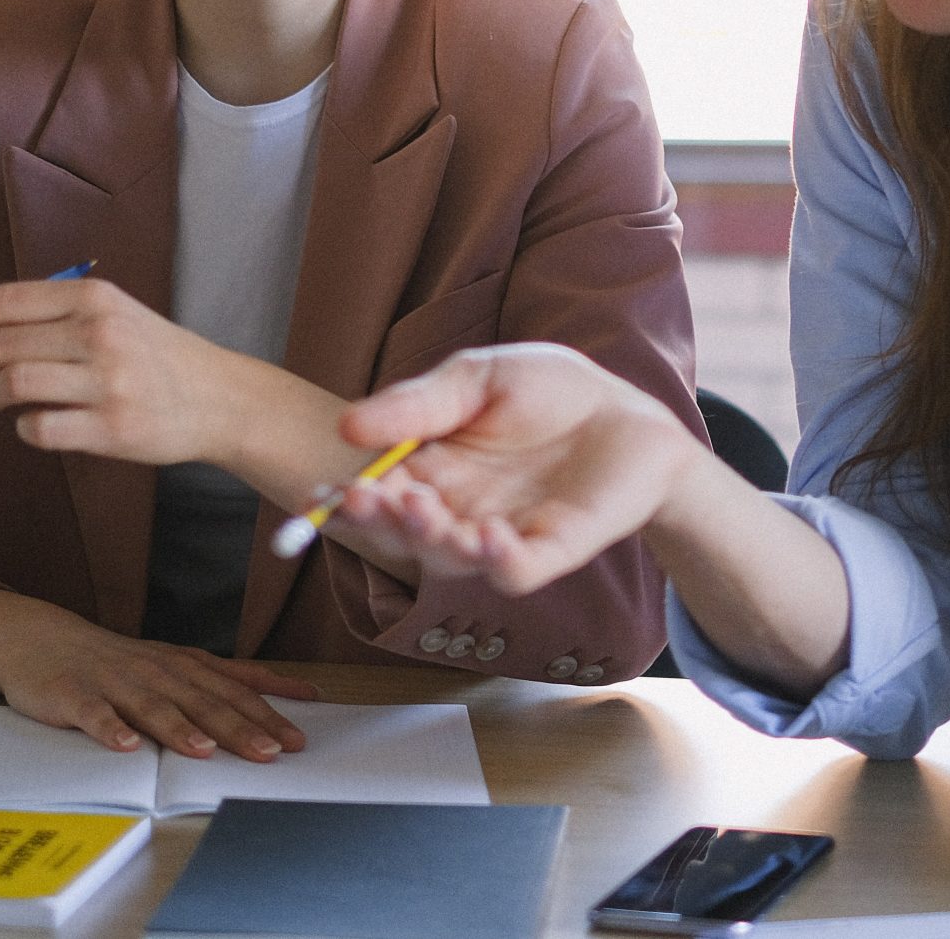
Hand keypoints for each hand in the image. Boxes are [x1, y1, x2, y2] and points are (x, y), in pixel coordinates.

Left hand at [0, 277, 263, 464]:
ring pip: (12, 386)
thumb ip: (52, 318)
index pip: (2, 302)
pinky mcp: (112, 428)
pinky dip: (25, 429)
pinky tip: (41, 424)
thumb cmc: (155, 356)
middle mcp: (99, 334)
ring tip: (1, 401)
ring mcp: (107, 382)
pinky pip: (38, 430)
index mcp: (94, 298)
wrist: (220, 398)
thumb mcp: (113, 314)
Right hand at [0, 594, 323, 759]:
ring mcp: (114, 682)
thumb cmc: (115, 660)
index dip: (268, 711)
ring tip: (205, 749)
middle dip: (239, 727)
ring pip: (153, 706)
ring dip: (180, 727)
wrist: (38, 638)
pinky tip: (124, 745)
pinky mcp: (74, 695)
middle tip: (271, 751)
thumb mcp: (174, 662)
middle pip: (203, 700)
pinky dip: (110, 728)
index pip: (234, 688)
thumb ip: (224, 679)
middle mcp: (154, 671)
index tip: (300, 734)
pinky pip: (94, 714)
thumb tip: (283, 691)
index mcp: (181, 665)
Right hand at [327, 342, 707, 594]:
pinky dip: (497, 560)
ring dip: (430, 540)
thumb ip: (419, 404)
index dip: (344, 500)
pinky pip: (516, 570)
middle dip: (377, 521)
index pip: (376, 495)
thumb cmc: (550, 393)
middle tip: (362, 498)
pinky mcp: (551, 551)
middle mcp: (458, 512)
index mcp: (431, 471)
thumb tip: (347, 426)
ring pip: (452, 560)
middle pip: (404, 534)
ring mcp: (503, 535)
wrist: (630, 412)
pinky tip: (488, 536)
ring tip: (419, 508)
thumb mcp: (476, 379)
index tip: (318, 494)